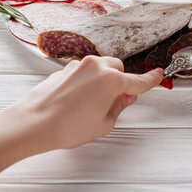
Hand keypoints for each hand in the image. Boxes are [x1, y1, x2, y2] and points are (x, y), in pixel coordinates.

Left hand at [10, 55, 162, 152]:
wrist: (33, 122)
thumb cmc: (66, 125)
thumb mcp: (103, 124)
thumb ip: (118, 108)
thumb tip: (123, 98)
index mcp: (112, 80)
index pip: (138, 81)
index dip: (151, 80)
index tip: (158, 75)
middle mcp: (96, 67)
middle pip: (118, 69)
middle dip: (120, 82)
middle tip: (115, 101)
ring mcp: (78, 66)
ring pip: (100, 68)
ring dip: (102, 81)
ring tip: (92, 105)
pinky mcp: (64, 69)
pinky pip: (84, 72)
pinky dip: (86, 82)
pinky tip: (77, 101)